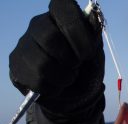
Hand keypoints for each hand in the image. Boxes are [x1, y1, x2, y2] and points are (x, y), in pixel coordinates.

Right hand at [9, 0, 103, 122]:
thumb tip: (91, 20)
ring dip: (63, 77)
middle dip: (70, 59)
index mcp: (60, 18)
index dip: (77, 29)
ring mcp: (24, 45)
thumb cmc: (87, 71)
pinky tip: (57, 85)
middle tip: (77, 67)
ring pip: (41, 62)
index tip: (88, 51)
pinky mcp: (17, 66)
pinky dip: (53, 88)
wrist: (77, 96)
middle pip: (49, 37)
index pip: (62, 6)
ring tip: (68, 78)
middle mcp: (38, 26)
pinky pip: (35, 79)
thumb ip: (94, 38)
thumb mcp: (96, 55)